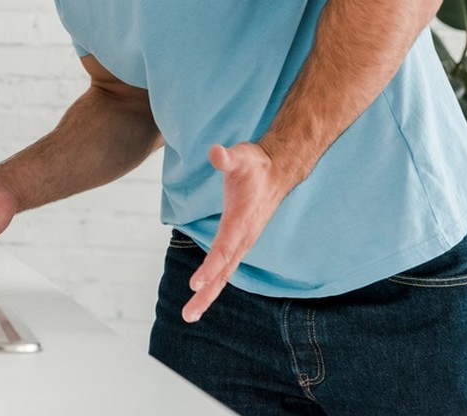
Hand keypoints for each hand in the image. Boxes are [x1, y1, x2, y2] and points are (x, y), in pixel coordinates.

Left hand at [182, 141, 295, 322]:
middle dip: (206, 293)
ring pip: (224, 273)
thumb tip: (216, 152)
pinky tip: (202, 294)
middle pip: (223, 270)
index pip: (224, 248)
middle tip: (188, 315)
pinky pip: (225, 267)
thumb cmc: (255, 164)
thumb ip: (227, 157)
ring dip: (208, 294)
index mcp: (241, 221)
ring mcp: (243, 242)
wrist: (278, 171)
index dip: (210, 267)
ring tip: (190, 315)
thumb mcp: (241, 155)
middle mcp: (244, 237)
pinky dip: (214, 282)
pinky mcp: (240, 242)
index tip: (196, 284)